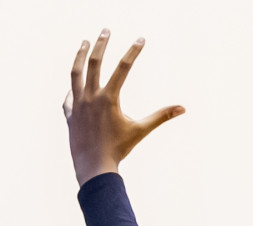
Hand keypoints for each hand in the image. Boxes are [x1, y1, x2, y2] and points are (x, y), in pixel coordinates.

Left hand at [64, 30, 184, 185]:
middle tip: (106, 31)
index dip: (132, 52)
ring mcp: (77, 104)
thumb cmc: (119, 150)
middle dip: (101, 44)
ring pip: (76, 73)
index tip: (140, 40)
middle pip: (94, 62)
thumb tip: (182, 108)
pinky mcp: (70, 115)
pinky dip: (74, 90)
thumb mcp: (141, 130)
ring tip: (84, 43)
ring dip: (80, 56)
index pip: (122, 68)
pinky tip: (76, 87)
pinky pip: (69, 97)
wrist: (94, 167)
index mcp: (108, 98)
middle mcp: (90, 97)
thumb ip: (161, 116)